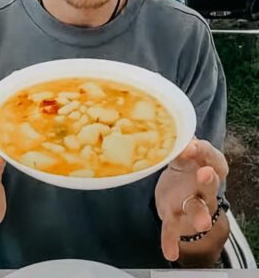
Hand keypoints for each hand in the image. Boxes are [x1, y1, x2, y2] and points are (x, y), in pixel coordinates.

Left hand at [155, 138, 228, 261]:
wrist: (179, 192)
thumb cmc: (184, 166)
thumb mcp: (183, 153)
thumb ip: (180, 145)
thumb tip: (176, 130)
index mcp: (208, 165)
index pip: (212, 156)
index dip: (203, 151)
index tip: (191, 145)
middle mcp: (204, 186)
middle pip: (210, 184)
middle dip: (209, 180)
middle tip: (206, 174)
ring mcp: (191, 203)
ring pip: (198, 208)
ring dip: (200, 215)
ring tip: (201, 223)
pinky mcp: (176, 218)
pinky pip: (174, 229)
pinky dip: (171, 241)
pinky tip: (169, 252)